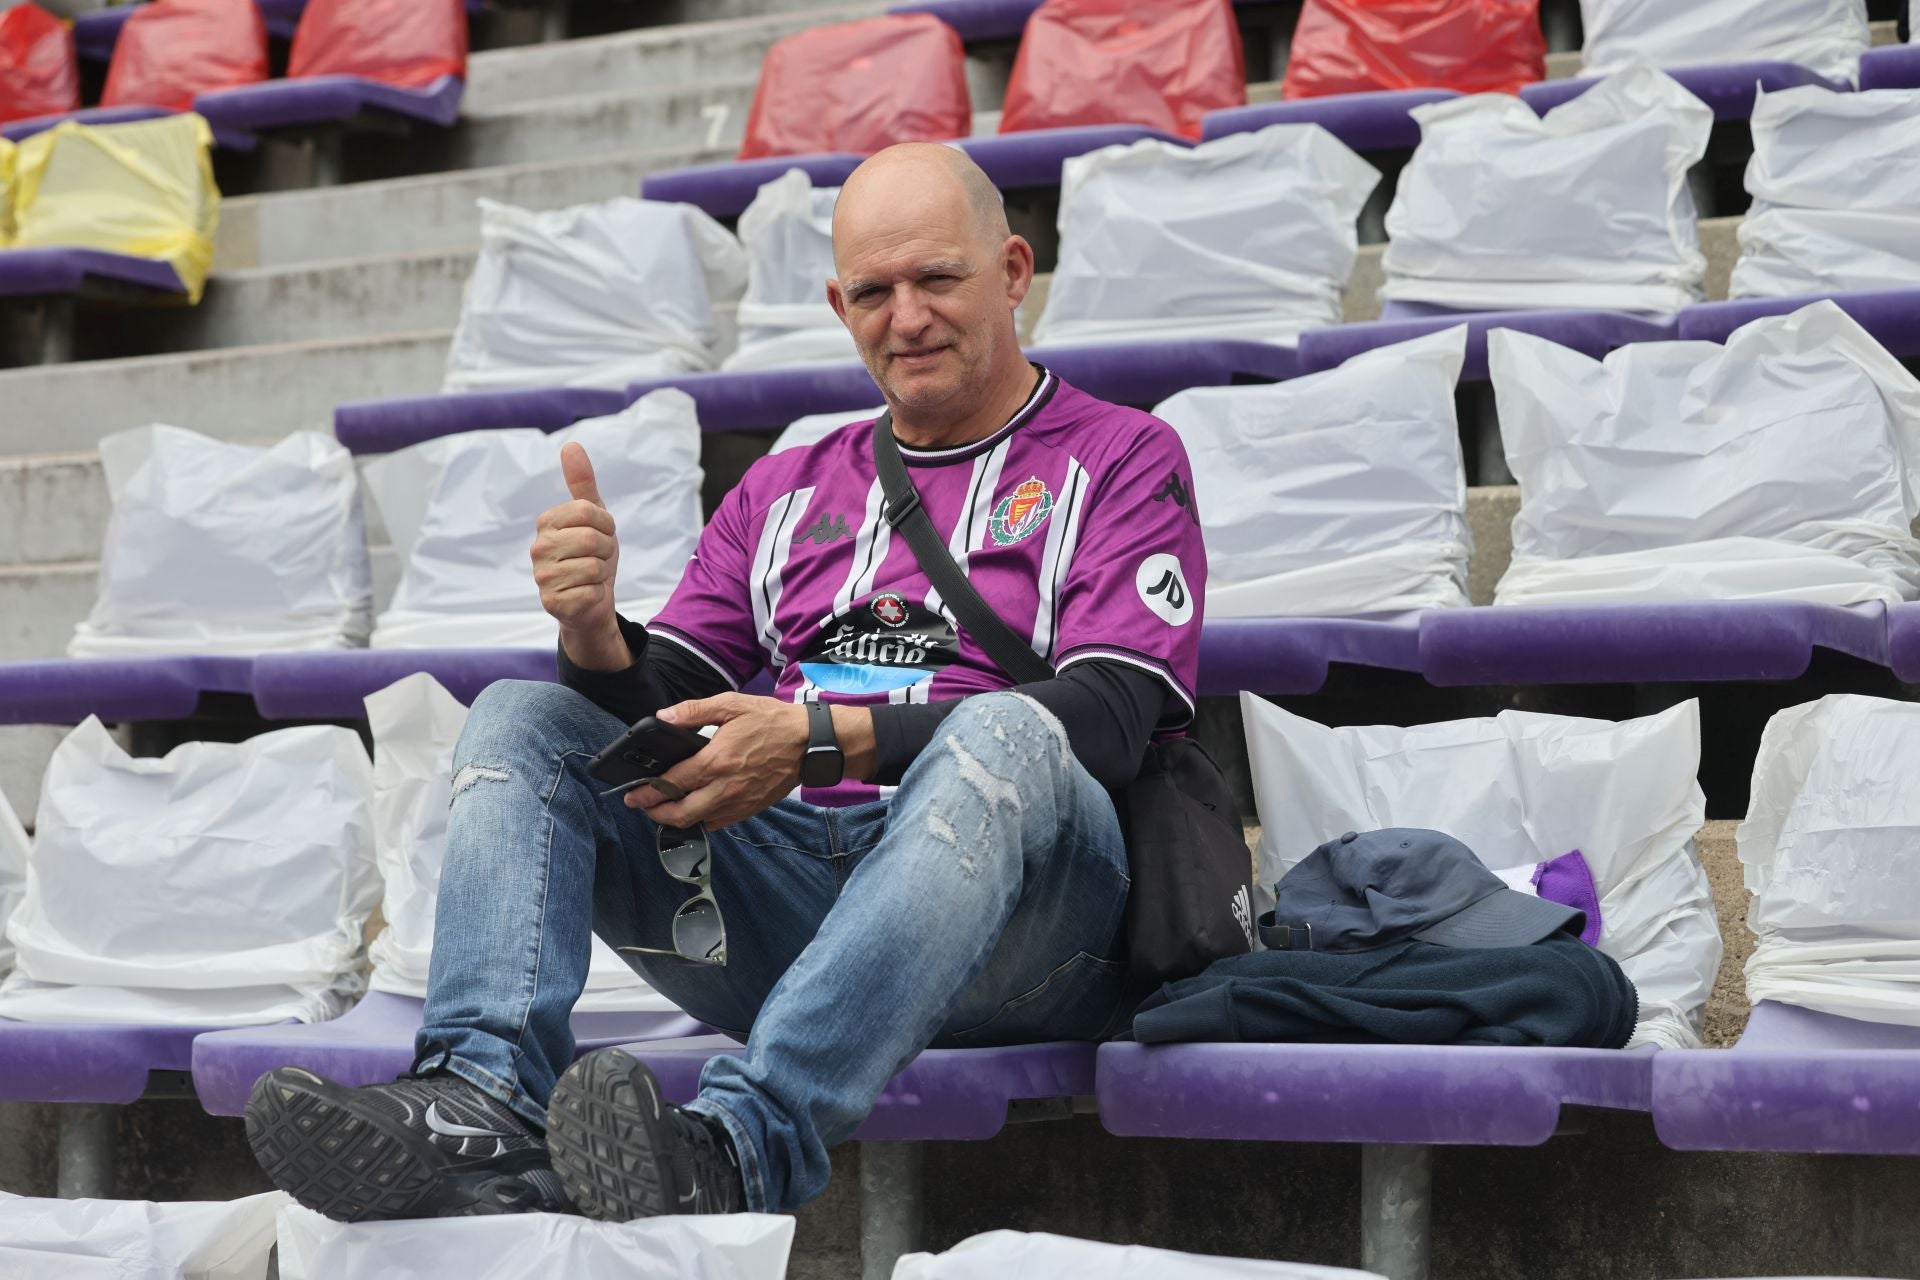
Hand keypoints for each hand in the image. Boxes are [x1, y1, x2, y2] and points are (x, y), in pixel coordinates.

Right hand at [533, 443, 629, 670]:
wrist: (592, 601)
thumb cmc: (593, 555)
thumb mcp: (594, 516)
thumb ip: (582, 482)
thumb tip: (571, 445)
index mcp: (547, 522)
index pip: (588, 510)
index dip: (606, 525)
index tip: (601, 534)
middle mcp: (538, 548)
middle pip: (592, 538)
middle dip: (607, 550)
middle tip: (598, 558)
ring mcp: (542, 576)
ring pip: (594, 566)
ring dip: (603, 573)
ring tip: (591, 576)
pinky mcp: (552, 602)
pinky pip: (591, 591)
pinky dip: (597, 593)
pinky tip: (586, 594)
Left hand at [627, 694, 808, 830]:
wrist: (810, 744)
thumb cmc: (772, 722)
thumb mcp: (732, 704)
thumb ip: (694, 711)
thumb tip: (663, 717)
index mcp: (717, 761)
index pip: (672, 783)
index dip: (647, 791)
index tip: (632, 792)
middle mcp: (725, 788)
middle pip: (680, 812)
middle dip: (654, 812)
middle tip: (640, 805)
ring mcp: (738, 802)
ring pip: (697, 822)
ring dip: (674, 819)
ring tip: (661, 809)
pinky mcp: (749, 809)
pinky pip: (717, 823)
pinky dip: (699, 821)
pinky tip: (692, 810)